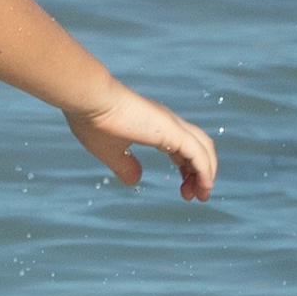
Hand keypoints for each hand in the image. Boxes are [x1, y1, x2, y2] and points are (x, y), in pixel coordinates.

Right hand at [66, 86, 219, 200]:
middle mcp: (168, 123)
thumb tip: (135, 181)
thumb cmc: (93, 120)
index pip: (183, 149)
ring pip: (204, 149)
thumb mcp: (109, 151)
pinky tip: (205, 185)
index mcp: (155, 126)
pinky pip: (198, 153)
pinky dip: (205, 170)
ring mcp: (171, 125)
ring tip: (203, 195)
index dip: (188, 170)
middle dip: (201, 173)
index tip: (185, 190)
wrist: (89, 99)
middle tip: (195, 196)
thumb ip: (124, 165)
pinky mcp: (171, 130)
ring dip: (207, 173)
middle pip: (199, 148)